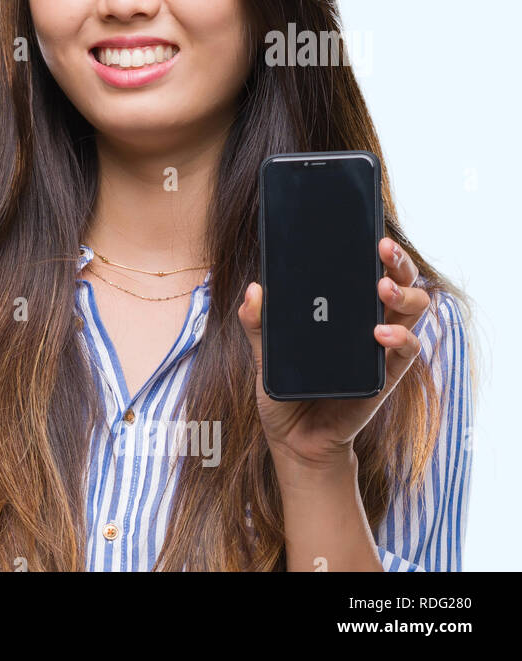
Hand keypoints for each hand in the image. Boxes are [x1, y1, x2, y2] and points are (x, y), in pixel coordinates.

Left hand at [238, 237, 430, 470]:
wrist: (295, 438)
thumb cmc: (285, 389)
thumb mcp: (263, 353)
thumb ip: (257, 322)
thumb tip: (254, 290)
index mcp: (343, 310)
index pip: (366, 271)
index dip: (374, 249)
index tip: (369, 229)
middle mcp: (369, 322)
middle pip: (399, 282)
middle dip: (397, 261)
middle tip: (382, 248)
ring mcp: (381, 348)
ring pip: (412, 311)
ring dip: (403, 294)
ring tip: (383, 288)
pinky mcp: (386, 375)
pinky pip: (406, 352)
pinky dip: (398, 339)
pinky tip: (380, 332)